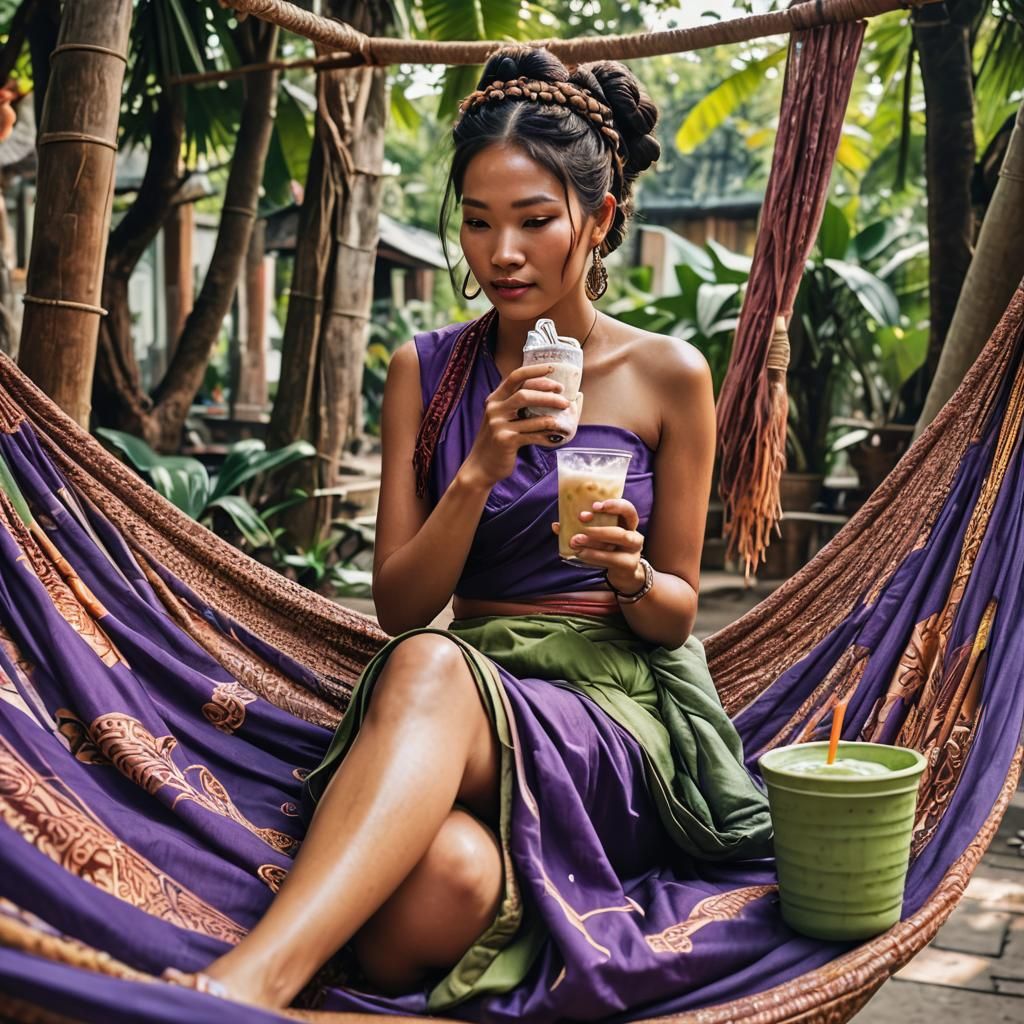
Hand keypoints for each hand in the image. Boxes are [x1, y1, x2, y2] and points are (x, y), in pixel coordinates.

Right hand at [462, 364, 572, 487]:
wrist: (480, 467)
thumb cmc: (497, 442)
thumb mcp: (501, 419)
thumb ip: (516, 407)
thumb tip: (547, 396)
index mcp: (495, 399)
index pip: (515, 377)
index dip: (534, 370)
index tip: (552, 368)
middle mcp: (495, 409)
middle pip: (525, 393)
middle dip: (547, 392)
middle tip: (563, 396)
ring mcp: (499, 425)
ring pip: (531, 414)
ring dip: (552, 412)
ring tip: (566, 413)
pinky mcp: (506, 441)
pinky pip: (533, 434)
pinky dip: (548, 433)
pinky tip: (558, 434)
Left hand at [551, 497, 644, 591]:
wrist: (624, 572)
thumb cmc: (609, 548)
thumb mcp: (600, 535)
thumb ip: (583, 528)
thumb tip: (557, 525)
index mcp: (627, 523)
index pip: (627, 510)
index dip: (614, 506)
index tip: (595, 506)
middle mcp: (634, 536)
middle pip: (620, 531)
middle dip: (598, 528)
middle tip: (580, 523)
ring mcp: (633, 552)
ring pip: (616, 545)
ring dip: (593, 542)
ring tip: (575, 541)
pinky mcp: (628, 565)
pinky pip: (611, 559)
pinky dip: (594, 555)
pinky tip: (581, 553)